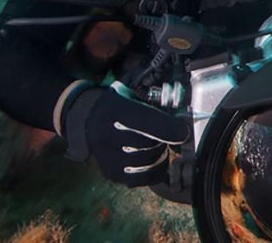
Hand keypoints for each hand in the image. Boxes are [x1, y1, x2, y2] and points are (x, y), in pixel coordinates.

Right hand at [62, 87, 189, 186]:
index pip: (145, 121)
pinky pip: (143, 178)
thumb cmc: (117, 106)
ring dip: (160, 154)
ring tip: (157, 144)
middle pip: (150, 144)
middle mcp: (106, 135)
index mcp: (113, 109)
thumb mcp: (132, 94)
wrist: (88, 121)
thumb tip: (182, 123)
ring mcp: (107, 158)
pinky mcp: (112, 173)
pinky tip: (155, 159)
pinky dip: (155, 170)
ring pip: (149, 162)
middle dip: (165, 139)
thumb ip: (156, 104)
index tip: (183, 130)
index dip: (169, 128)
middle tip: (167, 133)